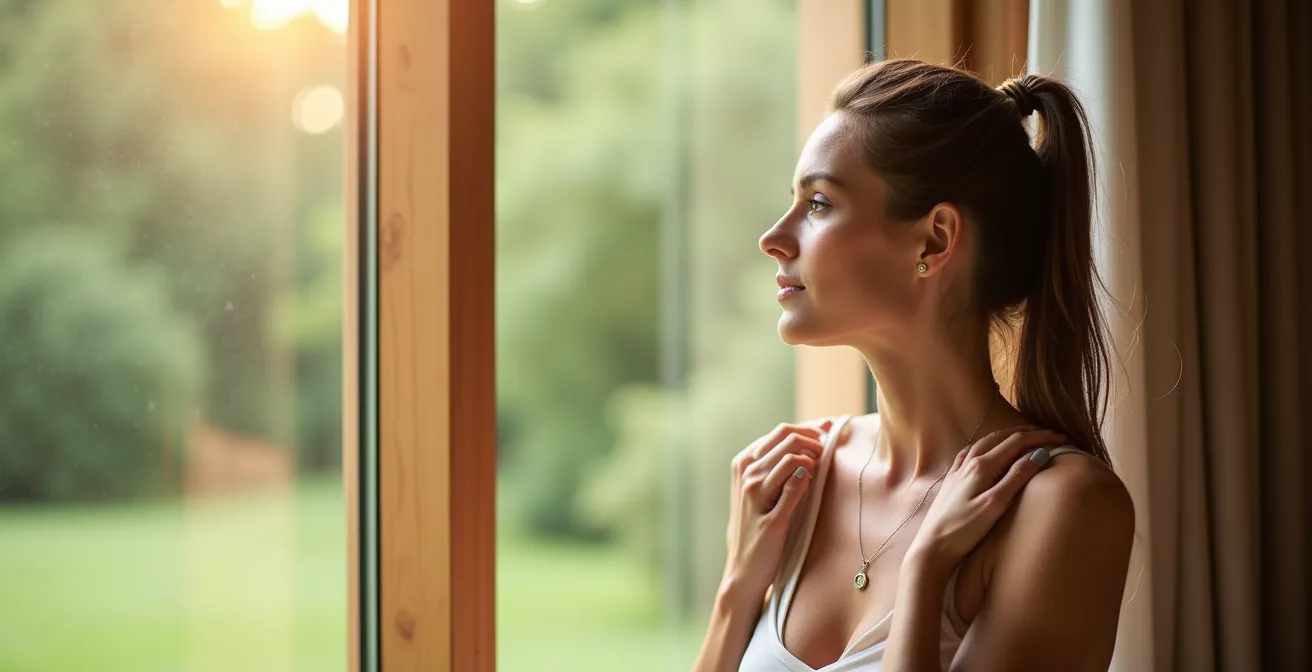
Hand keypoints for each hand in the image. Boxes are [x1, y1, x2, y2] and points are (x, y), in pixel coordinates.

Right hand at [720, 419, 832, 604]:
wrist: (744, 570)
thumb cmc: (757, 527)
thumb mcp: (760, 491)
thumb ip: (776, 466)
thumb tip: (811, 440)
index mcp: (742, 462)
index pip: (781, 431)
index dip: (810, 429)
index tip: (829, 432)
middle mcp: (745, 474)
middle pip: (787, 437)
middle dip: (815, 439)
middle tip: (831, 450)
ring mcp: (755, 495)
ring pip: (791, 456)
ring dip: (814, 457)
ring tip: (823, 468)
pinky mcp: (771, 518)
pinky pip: (795, 485)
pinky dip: (808, 479)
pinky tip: (813, 484)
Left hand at [908, 426, 1063, 571]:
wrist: (933, 546)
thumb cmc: (965, 529)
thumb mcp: (996, 504)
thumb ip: (1017, 477)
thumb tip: (1039, 453)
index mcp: (982, 466)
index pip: (1017, 442)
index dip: (1040, 438)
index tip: (1062, 438)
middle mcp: (969, 462)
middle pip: (1002, 438)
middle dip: (1027, 433)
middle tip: (1050, 435)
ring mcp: (959, 470)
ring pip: (987, 442)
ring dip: (1008, 436)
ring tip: (1026, 436)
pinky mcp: (952, 479)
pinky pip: (972, 451)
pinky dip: (988, 444)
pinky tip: (988, 448)